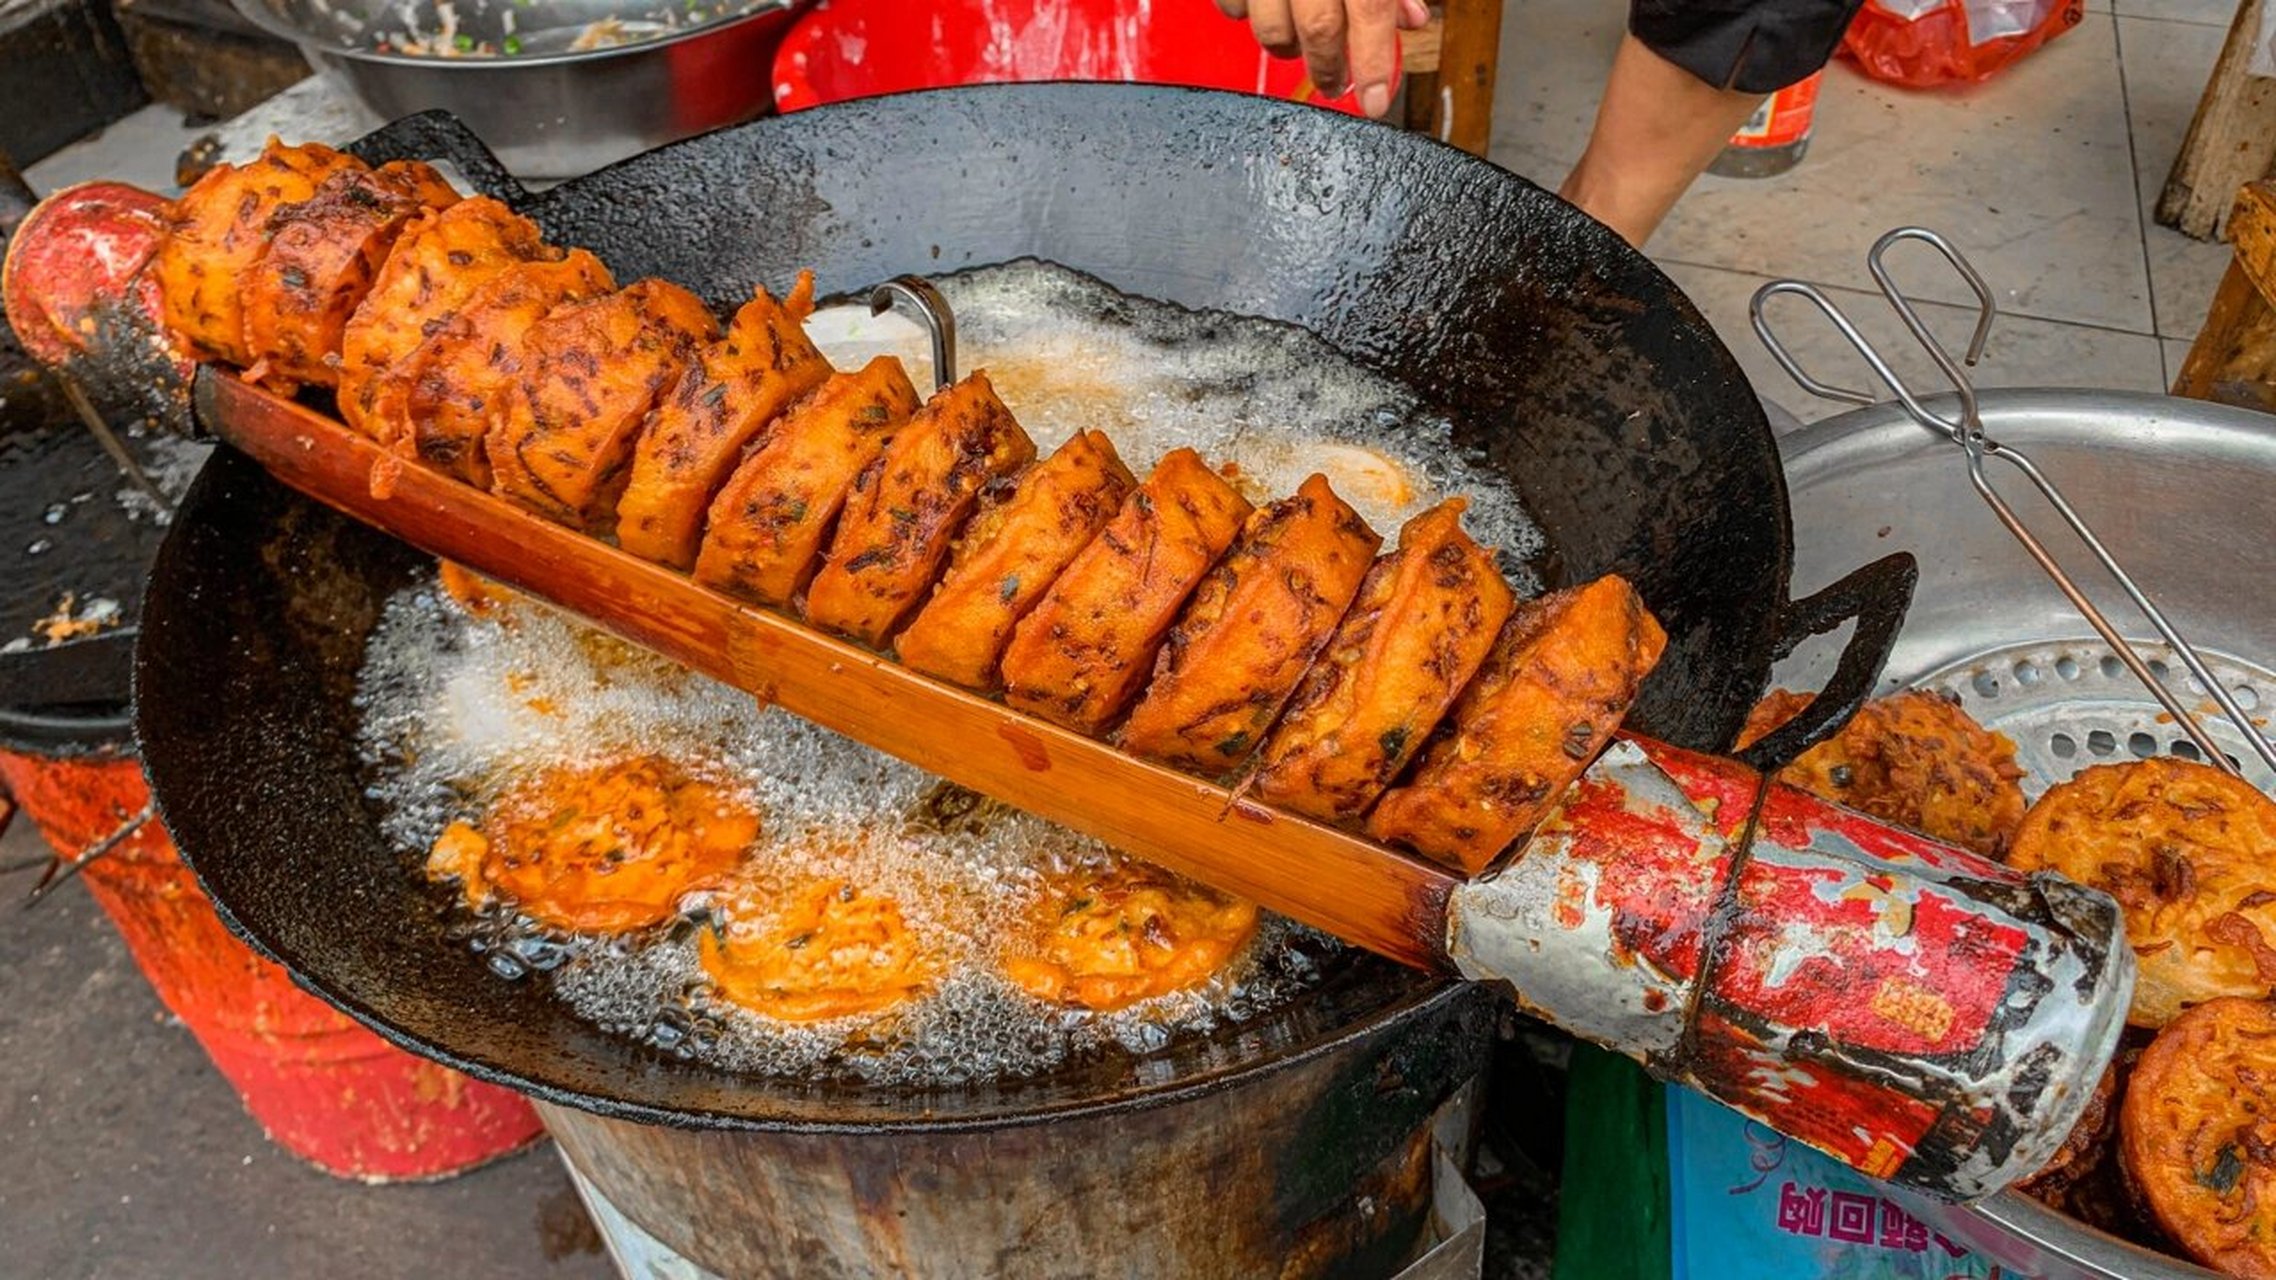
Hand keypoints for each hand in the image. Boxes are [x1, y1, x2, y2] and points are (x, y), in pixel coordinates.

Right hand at [1215, 0, 1431, 118]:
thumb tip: (1411, 19)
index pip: (1371, 14)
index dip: (1373, 65)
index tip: (1374, 103)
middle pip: (1319, 32)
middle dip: (1330, 68)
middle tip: (1335, 82)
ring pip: (1271, 31)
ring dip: (1287, 46)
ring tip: (1296, 39)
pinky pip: (1232, 10)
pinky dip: (1246, 18)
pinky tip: (1263, 8)